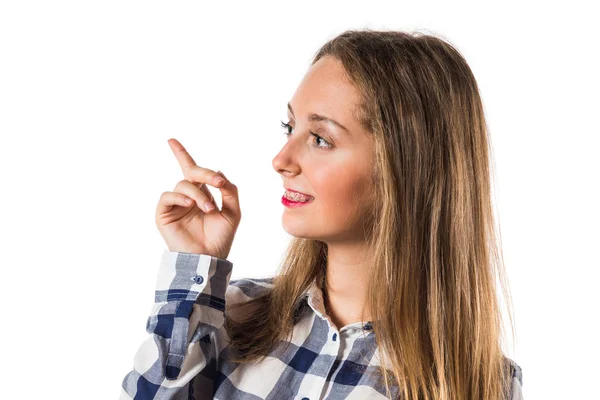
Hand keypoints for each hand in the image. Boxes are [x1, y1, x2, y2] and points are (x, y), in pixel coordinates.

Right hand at [155, 138, 240, 258]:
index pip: (192, 171)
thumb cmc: (220, 239)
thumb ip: (230, 191)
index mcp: (202, 195)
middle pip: (192, 173)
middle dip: (206, 173)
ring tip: (209, 209)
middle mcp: (187, 197)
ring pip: (183, 184)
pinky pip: (168, 196)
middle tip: (218, 183)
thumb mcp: (233, 212)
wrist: (208, 259)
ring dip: (199, 194)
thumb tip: (219, 172)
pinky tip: (191, 204)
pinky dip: (181, 197)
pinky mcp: (164, 214)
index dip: (181, 154)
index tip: (170, 140)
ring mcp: (175, 205)